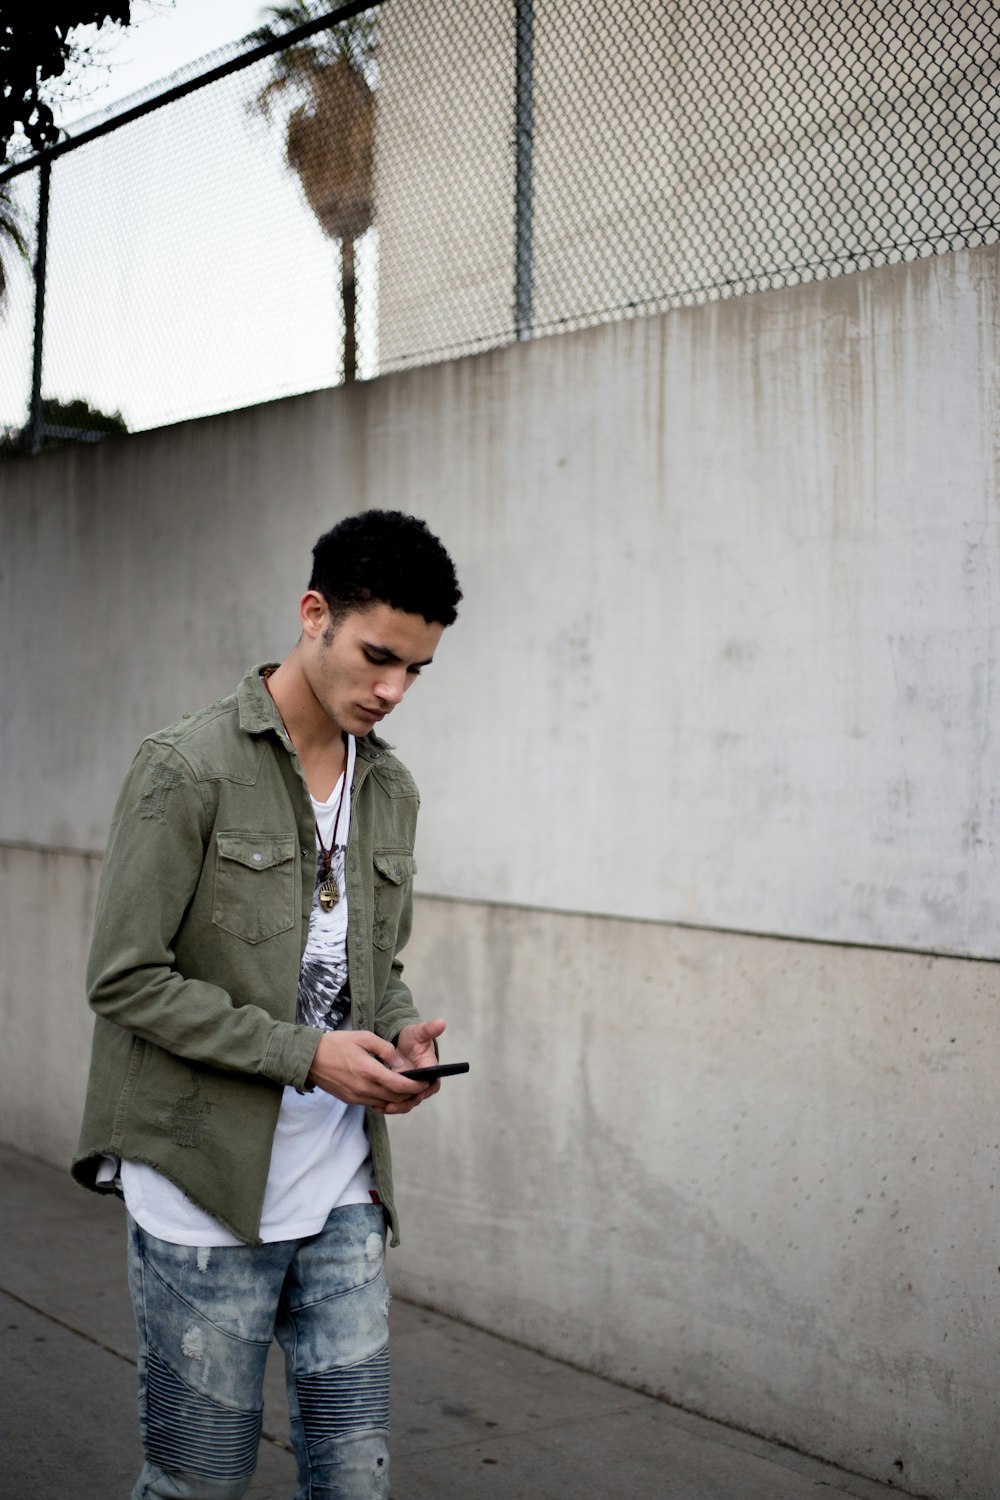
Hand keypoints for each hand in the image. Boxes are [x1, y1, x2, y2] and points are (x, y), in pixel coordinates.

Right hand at [307, 1030, 428, 1113]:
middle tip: (420, 1086)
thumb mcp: (364, 1038)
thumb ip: (385, 1050)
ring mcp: (356, 1096)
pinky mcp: (350, 1100)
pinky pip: (373, 1103)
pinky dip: (384, 1099)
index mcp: (369, 1071)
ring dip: (398, 1098)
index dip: (416, 1086)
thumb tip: (399, 1063)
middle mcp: (364, 1088)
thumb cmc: (337, 1044)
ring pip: (385, 1103)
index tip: (425, 1082)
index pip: (400, 1085)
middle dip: (410, 1094)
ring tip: (406, 1088)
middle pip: (395, 1098)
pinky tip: (387, 1089)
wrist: (310, 1058)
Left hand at [391, 1018, 447, 1103]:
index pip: (432, 1085)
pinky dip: (387, 1106)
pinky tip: (376, 1107)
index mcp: (430, 1069)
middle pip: (417, 1097)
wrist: (401, 1042)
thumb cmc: (413, 1037)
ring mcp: (410, 1087)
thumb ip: (429, 1029)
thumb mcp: (419, 1032)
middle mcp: (421, 1082)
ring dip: (396, 1108)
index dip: (425, 1091)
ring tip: (383, 1108)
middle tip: (393, 1106)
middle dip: (406, 1103)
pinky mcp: (399, 1090)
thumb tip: (441, 1022)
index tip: (416, 1094)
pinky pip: (396, 1102)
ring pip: (406, 1102)